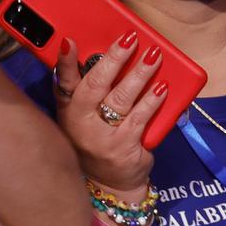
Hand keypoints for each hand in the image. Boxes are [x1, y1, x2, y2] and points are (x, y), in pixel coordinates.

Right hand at [50, 30, 161, 194]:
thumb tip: (111, 56)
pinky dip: (152, 100)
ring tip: (153, 56)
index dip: (65, 62)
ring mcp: (102, 137)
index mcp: (68, 109)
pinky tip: (162, 87)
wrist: (108, 185)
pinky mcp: (123, 148)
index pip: (64, 82)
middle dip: (114, 59)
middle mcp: (81, 123)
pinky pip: (140, 118)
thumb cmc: (96, 141)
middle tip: (130, 39)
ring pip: (121, 98)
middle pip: (95, 85)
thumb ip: (88, 91)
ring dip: (139, 74)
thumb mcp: (82, 118)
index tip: (69, 42)